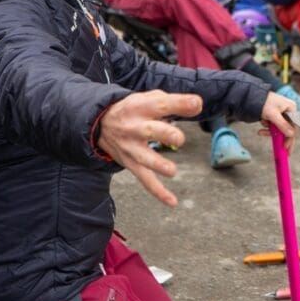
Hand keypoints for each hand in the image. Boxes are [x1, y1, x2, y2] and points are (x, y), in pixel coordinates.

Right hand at [96, 91, 203, 206]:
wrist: (101, 123)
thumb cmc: (135, 110)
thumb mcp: (151, 99)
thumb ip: (175, 102)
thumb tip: (198, 104)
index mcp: (142, 107)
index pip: (161, 103)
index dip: (180, 103)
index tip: (197, 104)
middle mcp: (136, 127)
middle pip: (150, 131)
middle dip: (166, 135)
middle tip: (179, 138)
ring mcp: (132, 147)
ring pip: (144, 158)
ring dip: (158, 165)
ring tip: (171, 171)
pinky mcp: (131, 164)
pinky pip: (145, 179)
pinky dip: (158, 191)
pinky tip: (172, 201)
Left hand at [257, 91, 297, 151]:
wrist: (249, 96)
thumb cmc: (263, 102)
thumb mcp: (273, 115)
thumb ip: (282, 125)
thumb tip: (292, 135)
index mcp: (291, 108)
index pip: (294, 127)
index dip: (290, 138)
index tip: (286, 148)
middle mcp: (288, 110)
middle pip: (287, 128)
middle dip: (280, 137)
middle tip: (279, 150)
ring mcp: (281, 113)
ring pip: (279, 128)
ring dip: (270, 131)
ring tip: (260, 132)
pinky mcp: (274, 115)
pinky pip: (273, 125)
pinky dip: (267, 127)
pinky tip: (262, 123)